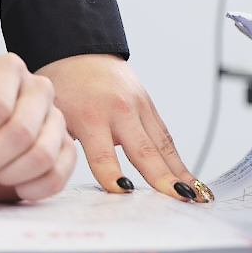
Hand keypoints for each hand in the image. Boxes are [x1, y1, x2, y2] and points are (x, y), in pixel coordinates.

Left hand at [40, 52, 211, 200]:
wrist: (79, 53)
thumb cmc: (63, 87)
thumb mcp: (54, 114)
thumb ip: (61, 143)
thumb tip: (62, 174)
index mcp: (90, 114)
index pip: (102, 154)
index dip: (112, 175)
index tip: (124, 192)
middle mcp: (119, 110)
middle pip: (144, 150)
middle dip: (162, 177)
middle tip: (179, 200)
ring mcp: (139, 106)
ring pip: (163, 145)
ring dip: (180, 172)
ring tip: (197, 196)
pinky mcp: (150, 107)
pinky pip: (166, 137)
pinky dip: (178, 160)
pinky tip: (189, 179)